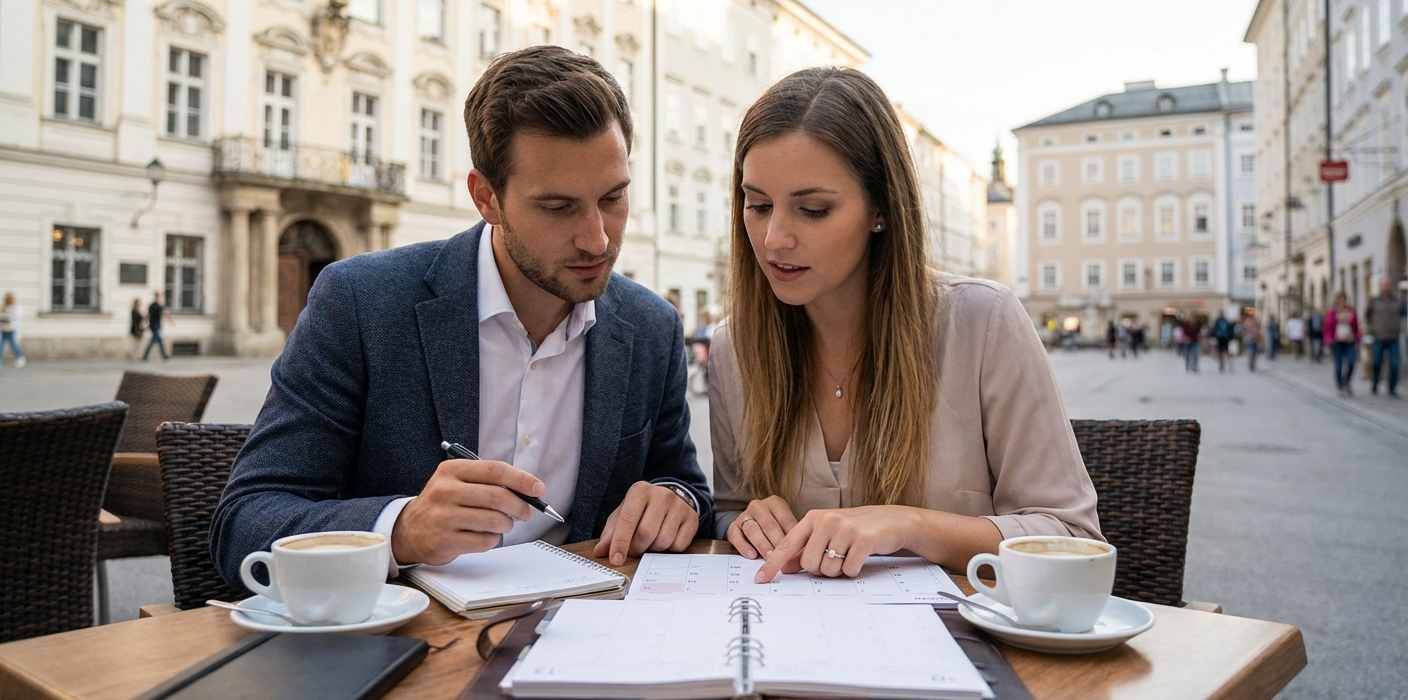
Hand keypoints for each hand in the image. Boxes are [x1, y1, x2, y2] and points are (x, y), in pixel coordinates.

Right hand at [391, 458, 544, 565]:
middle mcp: (445, 491)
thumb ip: (488, 482)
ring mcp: (443, 516)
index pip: (495, 470)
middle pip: (498, 496)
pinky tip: (482, 535)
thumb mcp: (457, 482)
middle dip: (520, 506)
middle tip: (527, 512)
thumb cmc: (443, 504)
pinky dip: (492, 539)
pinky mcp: (445, 541)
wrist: (409, 530)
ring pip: (494, 520)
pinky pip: (485, 541)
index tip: (539, 489)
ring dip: (507, 524)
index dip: (521, 479)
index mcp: (451, 470)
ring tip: (503, 524)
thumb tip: (528, 490)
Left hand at [592, 482, 697, 565]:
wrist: (670, 500)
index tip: (616, 559)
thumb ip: (610, 533)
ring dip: (653, 550)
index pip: (627, 519)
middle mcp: (661, 495)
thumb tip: (600, 551)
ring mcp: (679, 506)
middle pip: (646, 533)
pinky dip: (668, 550)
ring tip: (649, 543)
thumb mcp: (623, 516)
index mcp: (640, 491)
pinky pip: (678, 546)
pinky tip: (665, 541)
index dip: (620, 542)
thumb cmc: (642, 510)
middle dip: (636, 549)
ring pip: (663, 542)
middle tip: (634, 551)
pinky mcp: (692, 519)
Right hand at [725, 496, 798, 559]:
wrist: (752, 525)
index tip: (796, 551)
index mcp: (775, 503)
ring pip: (752, 529)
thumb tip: (803, 552)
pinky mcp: (733, 526)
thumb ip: (793, 535)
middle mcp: (758, 506)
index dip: (791, 537)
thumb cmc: (776, 528)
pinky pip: (736, 536)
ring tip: (769, 558)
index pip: (785, 519)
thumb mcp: (786, 527)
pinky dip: (744, 546)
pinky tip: (752, 555)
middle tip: (783, 558)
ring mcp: (744, 515)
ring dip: (762, 545)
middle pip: (769, 524)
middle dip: (776, 542)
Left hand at [754, 506, 912, 582]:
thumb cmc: (857, 528)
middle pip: (808, 564)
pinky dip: (853, 571)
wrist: (892, 520)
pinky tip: (859, 558)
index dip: (772, 564)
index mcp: (813, 518)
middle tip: (835, 560)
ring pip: (827, 569)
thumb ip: (807, 546)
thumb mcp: (828, 532)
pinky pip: (848, 570)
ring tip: (849, 556)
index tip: (760, 579)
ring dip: (838, 572)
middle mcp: (826, 520)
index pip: (787, 545)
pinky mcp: (863, 539)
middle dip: (820, 570)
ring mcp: (844, 528)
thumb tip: (786, 567)